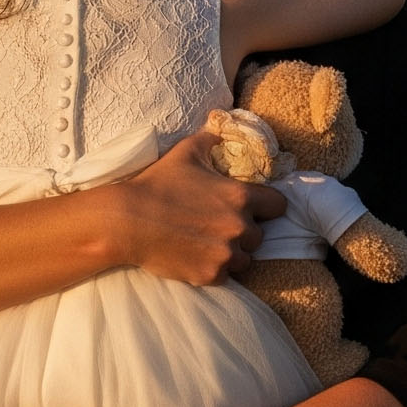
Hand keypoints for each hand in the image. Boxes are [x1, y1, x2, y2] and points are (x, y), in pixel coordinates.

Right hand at [113, 133, 282, 283]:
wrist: (127, 221)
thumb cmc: (157, 183)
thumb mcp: (186, 152)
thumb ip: (211, 139)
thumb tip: (220, 131)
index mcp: (241, 196)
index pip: (279, 205)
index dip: (268, 206)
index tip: (255, 207)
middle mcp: (239, 226)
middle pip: (260, 235)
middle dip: (244, 231)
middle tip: (220, 226)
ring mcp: (226, 253)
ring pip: (245, 259)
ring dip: (233, 253)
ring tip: (209, 243)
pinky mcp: (210, 275)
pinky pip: (225, 275)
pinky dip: (215, 269)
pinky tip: (196, 256)